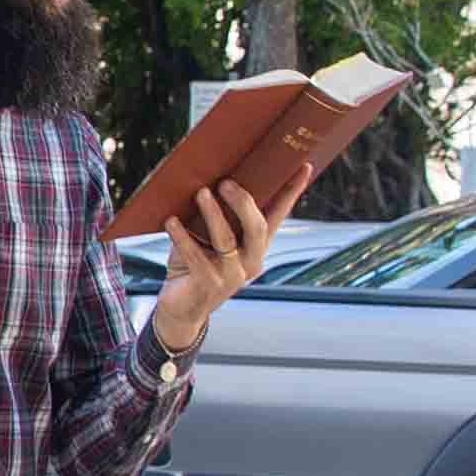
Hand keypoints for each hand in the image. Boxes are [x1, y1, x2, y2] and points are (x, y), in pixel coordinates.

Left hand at [147, 177, 292, 352]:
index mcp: (256, 247)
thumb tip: (208, 180)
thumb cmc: (192, 267)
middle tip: (226, 182)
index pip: (278, 215)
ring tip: (201, 193)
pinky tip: (171, 221)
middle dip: (244, 202)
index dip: (291, 192)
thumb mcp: (206, 240)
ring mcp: (232, 276)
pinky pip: (196, 258)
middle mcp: (251, 262)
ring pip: (227, 240)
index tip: (304, 166)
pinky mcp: (208, 286)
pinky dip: (182, 237)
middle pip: (257, 228)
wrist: (180, 309)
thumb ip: (213, 219)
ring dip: (213, 214)